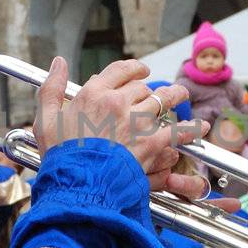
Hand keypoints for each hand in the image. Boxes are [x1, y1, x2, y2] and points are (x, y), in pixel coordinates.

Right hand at [35, 58, 208, 199]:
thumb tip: (58, 61)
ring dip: (174, 96)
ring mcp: (138, 121)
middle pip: (142, 86)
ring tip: (181, 94)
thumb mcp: (46, 119)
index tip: (141, 71)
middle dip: (151, 88)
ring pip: (163, 100)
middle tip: (158, 91)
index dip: (133, 68)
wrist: (78, 186)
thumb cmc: (60, 157)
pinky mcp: (152, 142)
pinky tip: (201, 127)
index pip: (120, 70)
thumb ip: (52, 88)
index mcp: (94, 93)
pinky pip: (178, 130)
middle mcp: (118, 102)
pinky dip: (191, 129)